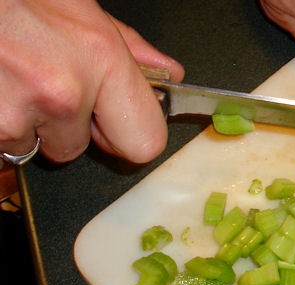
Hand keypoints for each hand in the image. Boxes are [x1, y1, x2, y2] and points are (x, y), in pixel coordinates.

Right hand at [0, 0, 183, 164]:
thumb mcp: (80, 8)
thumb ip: (130, 48)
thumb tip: (167, 71)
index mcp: (101, 60)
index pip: (145, 142)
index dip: (128, 137)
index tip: (113, 126)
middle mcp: (64, 91)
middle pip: (78, 149)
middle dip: (65, 128)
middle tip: (44, 85)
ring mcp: (16, 110)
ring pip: (31, 145)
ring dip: (23, 120)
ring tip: (9, 74)